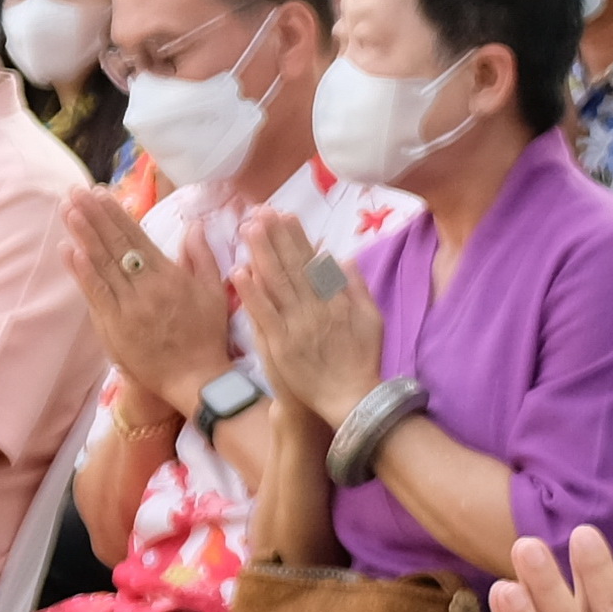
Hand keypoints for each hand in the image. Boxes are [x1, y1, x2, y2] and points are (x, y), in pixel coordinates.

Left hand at [65, 191, 235, 411]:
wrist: (194, 378)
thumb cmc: (206, 336)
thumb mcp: (213, 292)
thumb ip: (202, 257)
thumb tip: (195, 225)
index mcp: (170, 276)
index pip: (137, 238)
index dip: (117, 214)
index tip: (100, 193)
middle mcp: (147, 287)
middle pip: (115, 245)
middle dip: (94, 216)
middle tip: (74, 192)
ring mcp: (129, 307)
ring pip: (102, 265)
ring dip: (83, 235)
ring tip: (68, 210)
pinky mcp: (115, 326)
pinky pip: (96, 293)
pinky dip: (82, 271)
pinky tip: (70, 250)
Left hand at [239, 210, 385, 414]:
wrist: (351, 399)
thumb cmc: (363, 360)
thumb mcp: (373, 319)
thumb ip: (358, 288)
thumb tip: (343, 259)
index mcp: (337, 300)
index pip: (313, 261)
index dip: (297, 238)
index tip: (285, 216)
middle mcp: (316, 307)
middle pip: (292, 266)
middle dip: (276, 237)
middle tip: (261, 212)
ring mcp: (297, 324)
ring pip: (277, 283)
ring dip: (262, 254)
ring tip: (249, 229)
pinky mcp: (281, 343)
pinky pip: (264, 313)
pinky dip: (252, 293)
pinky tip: (239, 272)